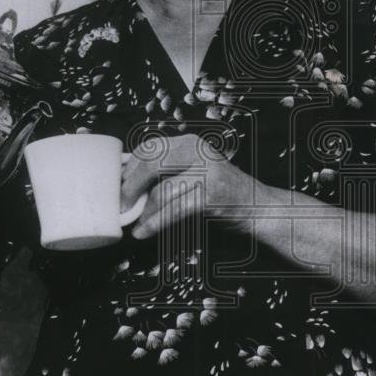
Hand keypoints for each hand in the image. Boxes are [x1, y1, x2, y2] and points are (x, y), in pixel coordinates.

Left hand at [121, 133, 253, 239]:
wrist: (258, 207)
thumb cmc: (220, 193)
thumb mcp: (193, 173)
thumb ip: (166, 172)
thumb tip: (125, 181)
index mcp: (189, 143)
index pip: (148, 149)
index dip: (128, 170)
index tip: (116, 187)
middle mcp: (198, 151)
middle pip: (150, 164)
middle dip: (130, 188)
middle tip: (120, 207)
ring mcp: (207, 171)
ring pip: (161, 190)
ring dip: (142, 212)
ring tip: (132, 224)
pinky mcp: (211, 194)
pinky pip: (174, 209)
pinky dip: (155, 223)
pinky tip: (144, 232)